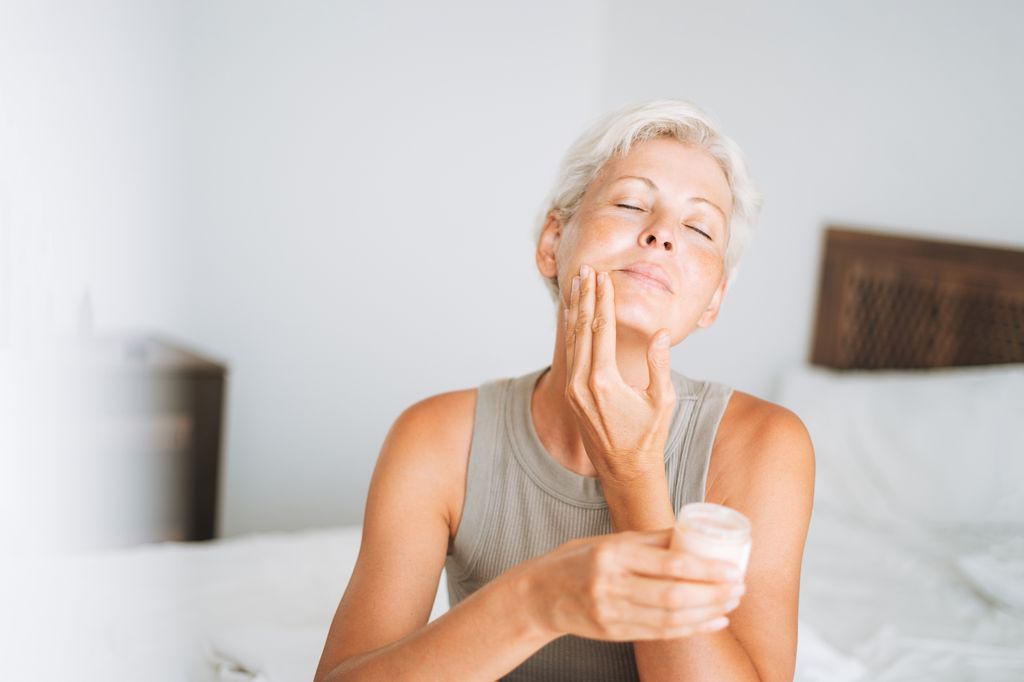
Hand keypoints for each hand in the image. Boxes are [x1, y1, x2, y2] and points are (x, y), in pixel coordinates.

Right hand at [517, 528, 745, 641]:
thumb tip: (692, 530)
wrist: (540, 594)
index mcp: (613, 554)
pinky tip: (712, 621)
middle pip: (673, 595)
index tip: (732, 569)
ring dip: (706, 613)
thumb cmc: (579, 560)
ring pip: (669, 618)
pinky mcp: (612, 632)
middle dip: (712, 594)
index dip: (706, 571)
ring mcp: (610, 612)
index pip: (668, 565)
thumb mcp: (609, 540)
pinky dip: (690, 629)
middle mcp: (610, 584)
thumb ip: (649, 539)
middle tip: (739, 588)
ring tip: (731, 603)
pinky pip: (659, 633)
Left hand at [563, 264, 676, 482]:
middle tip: (587, 269)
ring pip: (572, 339)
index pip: (602, 329)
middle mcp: (582, 383)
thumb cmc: (649, 436)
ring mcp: (573, 388)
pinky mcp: (571, 393)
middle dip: (586, 296)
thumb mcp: (662, 400)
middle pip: (583, 328)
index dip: (603, 300)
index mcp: (604, 381)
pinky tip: (573, 314)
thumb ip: (660, 365)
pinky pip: (570, 353)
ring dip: (576, 309)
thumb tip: (662, 333)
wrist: (624, 469)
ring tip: (577, 283)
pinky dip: (571, 330)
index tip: (603, 277)